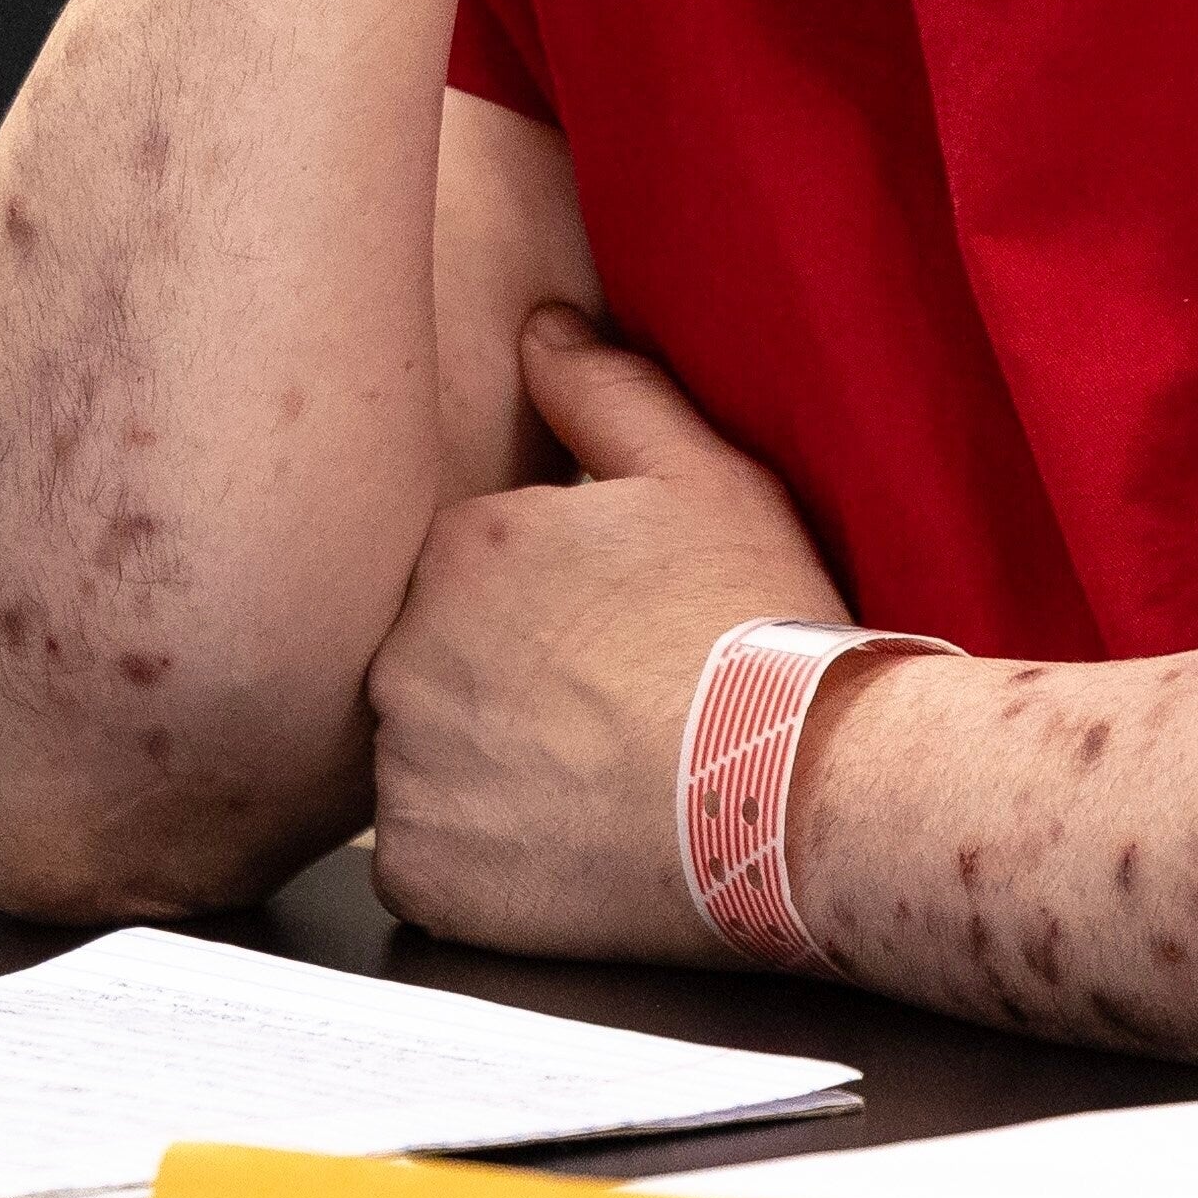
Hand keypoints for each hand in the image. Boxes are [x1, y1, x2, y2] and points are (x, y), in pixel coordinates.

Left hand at [367, 307, 849, 964]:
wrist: (794, 798)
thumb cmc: (756, 633)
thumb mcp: (702, 477)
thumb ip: (602, 391)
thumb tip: (537, 326)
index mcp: (457, 546)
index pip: (461, 573)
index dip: (538, 608)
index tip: (606, 638)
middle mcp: (402, 652)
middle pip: (429, 662)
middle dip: (498, 685)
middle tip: (604, 715)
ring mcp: (406, 769)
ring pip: (420, 759)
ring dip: (482, 771)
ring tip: (590, 785)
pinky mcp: (421, 872)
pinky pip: (425, 858)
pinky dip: (478, 860)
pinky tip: (563, 846)